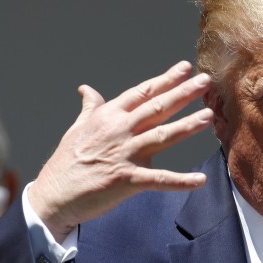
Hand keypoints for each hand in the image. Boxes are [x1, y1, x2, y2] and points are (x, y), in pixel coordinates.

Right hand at [28, 61, 214, 241]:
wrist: (54, 196)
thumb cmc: (66, 163)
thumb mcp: (77, 129)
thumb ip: (90, 108)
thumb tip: (86, 89)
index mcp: (108, 116)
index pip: (142, 92)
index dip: (165, 79)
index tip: (184, 67)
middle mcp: (118, 131)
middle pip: (156, 107)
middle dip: (183, 93)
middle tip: (206, 81)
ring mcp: (124, 154)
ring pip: (161, 136)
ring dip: (187, 126)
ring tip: (208, 116)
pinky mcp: (127, 180)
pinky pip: (159, 180)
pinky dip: (181, 181)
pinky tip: (200, 180)